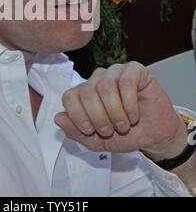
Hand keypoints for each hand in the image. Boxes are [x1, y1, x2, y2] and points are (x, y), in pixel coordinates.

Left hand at [55, 62, 186, 157]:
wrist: (153, 136)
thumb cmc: (125, 134)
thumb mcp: (96, 141)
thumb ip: (75, 132)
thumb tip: (58, 118)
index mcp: (84, 92)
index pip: (69, 96)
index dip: (77, 115)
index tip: (89, 130)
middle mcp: (97, 79)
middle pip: (86, 91)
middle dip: (98, 117)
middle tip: (109, 130)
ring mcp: (115, 72)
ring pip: (105, 86)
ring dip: (115, 112)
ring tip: (123, 125)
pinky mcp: (135, 70)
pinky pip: (126, 82)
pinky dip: (129, 103)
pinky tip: (134, 115)